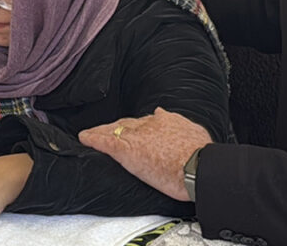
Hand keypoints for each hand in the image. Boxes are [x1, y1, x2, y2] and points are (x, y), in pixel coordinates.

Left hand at [79, 107, 210, 201]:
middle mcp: (150, 124)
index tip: (136, 127)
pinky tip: (85, 138)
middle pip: (128, 123)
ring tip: (91, 134)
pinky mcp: (127, 150)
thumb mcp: (197, 136)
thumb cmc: (202, 156)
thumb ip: (187, 132)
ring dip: (102, 131)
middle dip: (117, 126)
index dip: (139, 125)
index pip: (148, 121)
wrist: (198, 165)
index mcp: (168, 122)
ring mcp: (137, 136)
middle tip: (107, 128)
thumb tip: (189, 131)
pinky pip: (105, 142)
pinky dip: (93, 139)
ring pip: (114, 130)